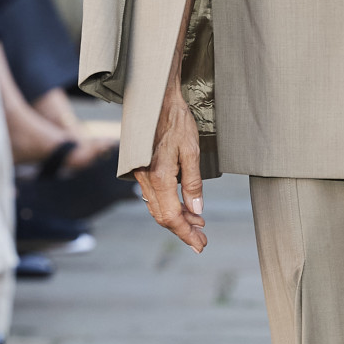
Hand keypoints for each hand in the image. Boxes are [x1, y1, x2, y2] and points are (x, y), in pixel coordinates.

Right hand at [135, 84, 205, 250]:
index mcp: (159, 177)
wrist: (155, 99)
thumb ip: (193, 183)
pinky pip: (154, 196)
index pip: (172, 217)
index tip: (200, 245)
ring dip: (177, 218)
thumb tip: (197, 211)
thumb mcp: (191, 151)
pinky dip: (169, 205)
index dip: (186, 234)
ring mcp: (141, 175)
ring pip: (158, 208)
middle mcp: (146, 180)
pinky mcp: (142, 170)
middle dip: (183, 230)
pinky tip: (184, 206)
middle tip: (202, 240)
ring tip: (198, 224)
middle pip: (163, 217)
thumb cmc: (176, 121)